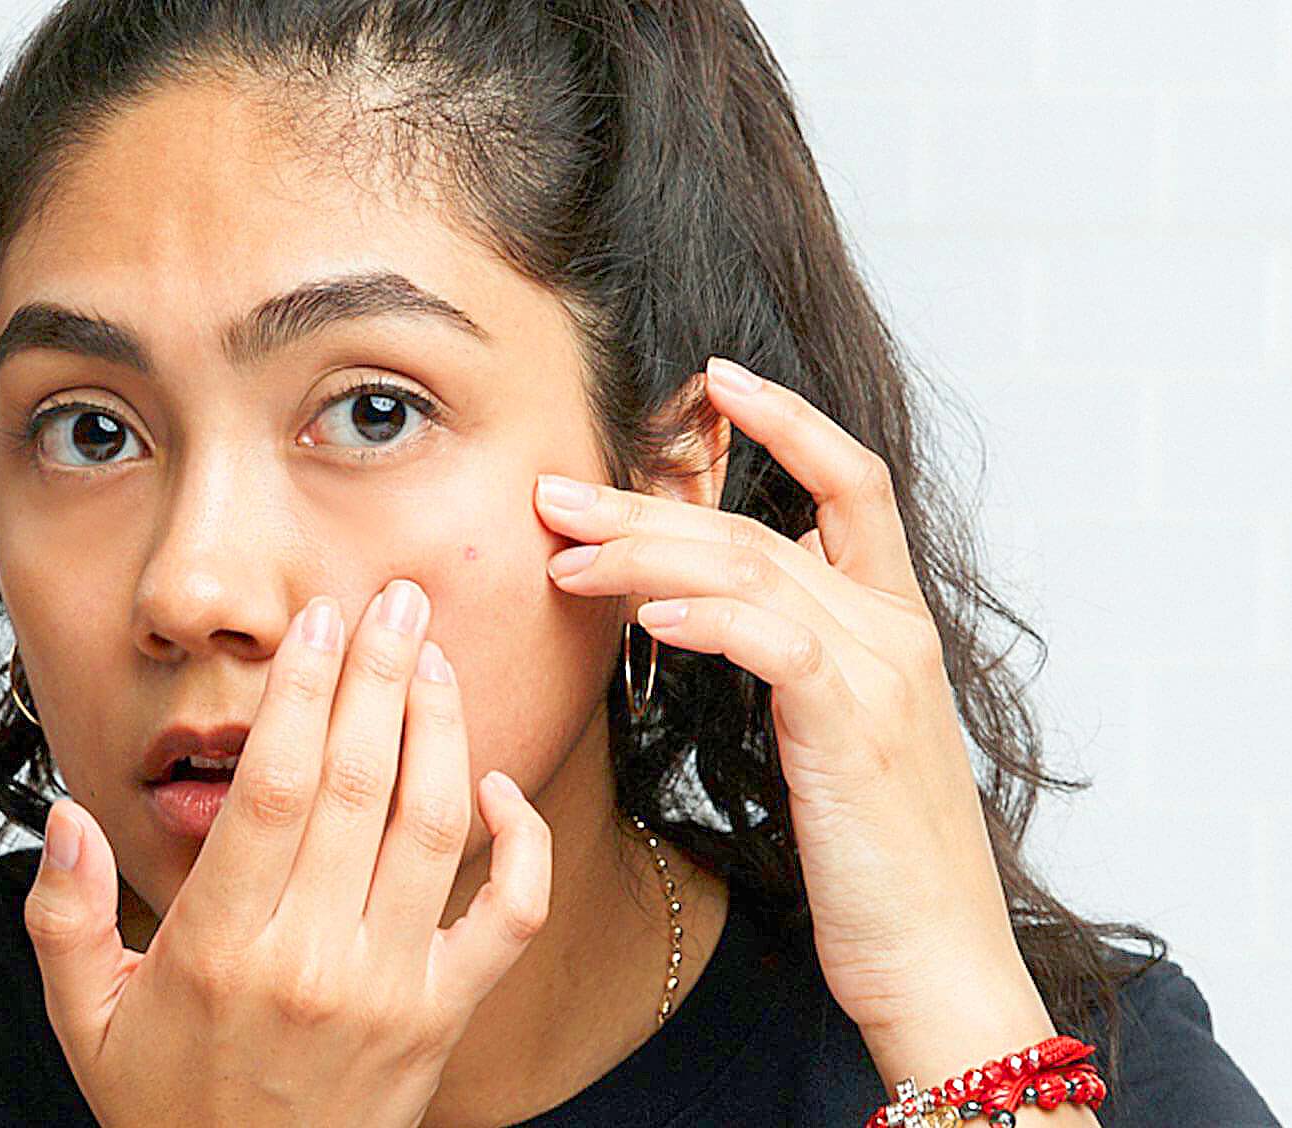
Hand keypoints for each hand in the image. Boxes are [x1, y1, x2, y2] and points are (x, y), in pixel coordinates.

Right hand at [22, 579, 554, 1127]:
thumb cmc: (165, 1110)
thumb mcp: (85, 1021)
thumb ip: (64, 914)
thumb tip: (66, 812)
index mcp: (217, 948)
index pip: (270, 788)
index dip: (300, 694)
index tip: (317, 623)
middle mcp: (310, 959)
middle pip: (358, 783)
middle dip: (381, 676)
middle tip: (397, 599)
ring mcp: (389, 988)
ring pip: (434, 827)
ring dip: (442, 728)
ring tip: (435, 658)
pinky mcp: (444, 1017)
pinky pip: (509, 918)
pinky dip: (520, 846)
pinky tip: (496, 786)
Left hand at [534, 355, 1032, 1040]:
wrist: (935, 964)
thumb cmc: (870, 862)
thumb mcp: (826, 742)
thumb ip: (781, 664)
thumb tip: (691, 617)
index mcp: (891, 624)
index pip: (849, 485)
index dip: (788, 421)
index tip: (713, 381)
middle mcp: (895, 631)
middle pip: (758, 528)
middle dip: (646, 502)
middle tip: (553, 494)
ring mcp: (882, 675)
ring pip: (751, 570)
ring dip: (644, 554)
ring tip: (562, 554)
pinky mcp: (856, 728)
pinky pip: (774, 644)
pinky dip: (706, 620)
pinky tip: (646, 616)